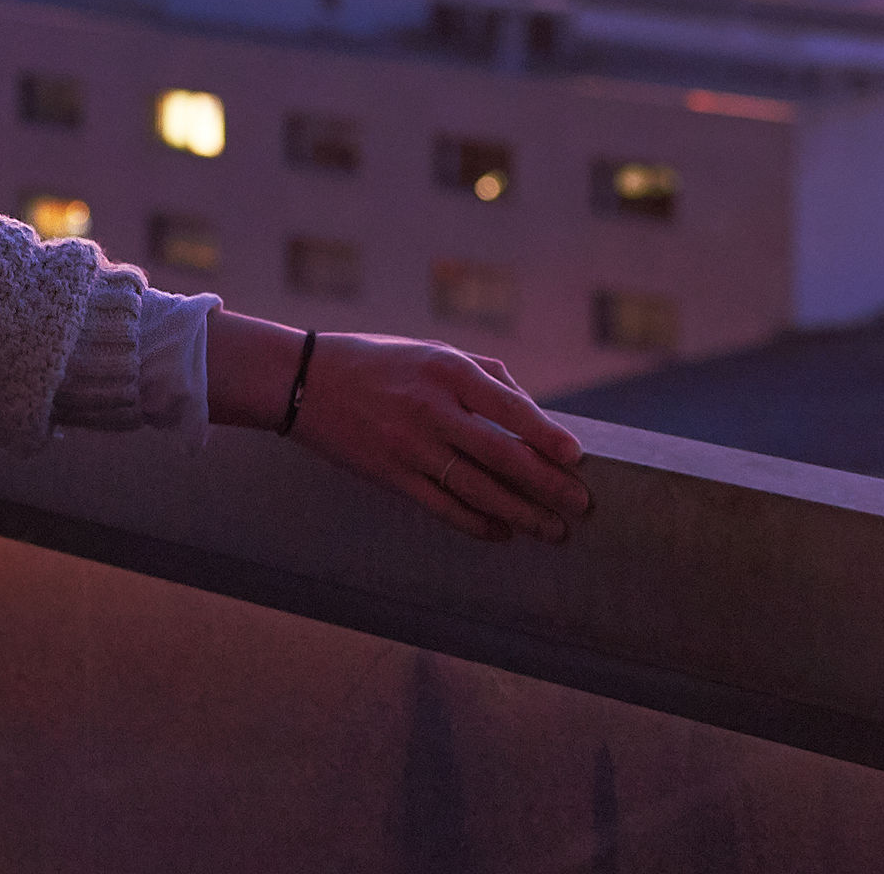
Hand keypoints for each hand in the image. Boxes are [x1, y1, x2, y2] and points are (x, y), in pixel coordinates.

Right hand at [211, 315, 591, 543]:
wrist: (302, 381)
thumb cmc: (378, 361)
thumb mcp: (433, 350)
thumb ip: (486, 374)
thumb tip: (532, 411)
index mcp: (446, 370)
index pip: (509, 407)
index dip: (546, 435)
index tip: (577, 457)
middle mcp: (430, 408)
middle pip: (501, 455)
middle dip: (547, 484)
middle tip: (581, 504)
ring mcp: (409, 446)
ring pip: (477, 490)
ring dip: (521, 514)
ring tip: (552, 530)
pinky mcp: (390, 475)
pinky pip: (442, 507)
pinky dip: (476, 524)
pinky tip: (502, 533)